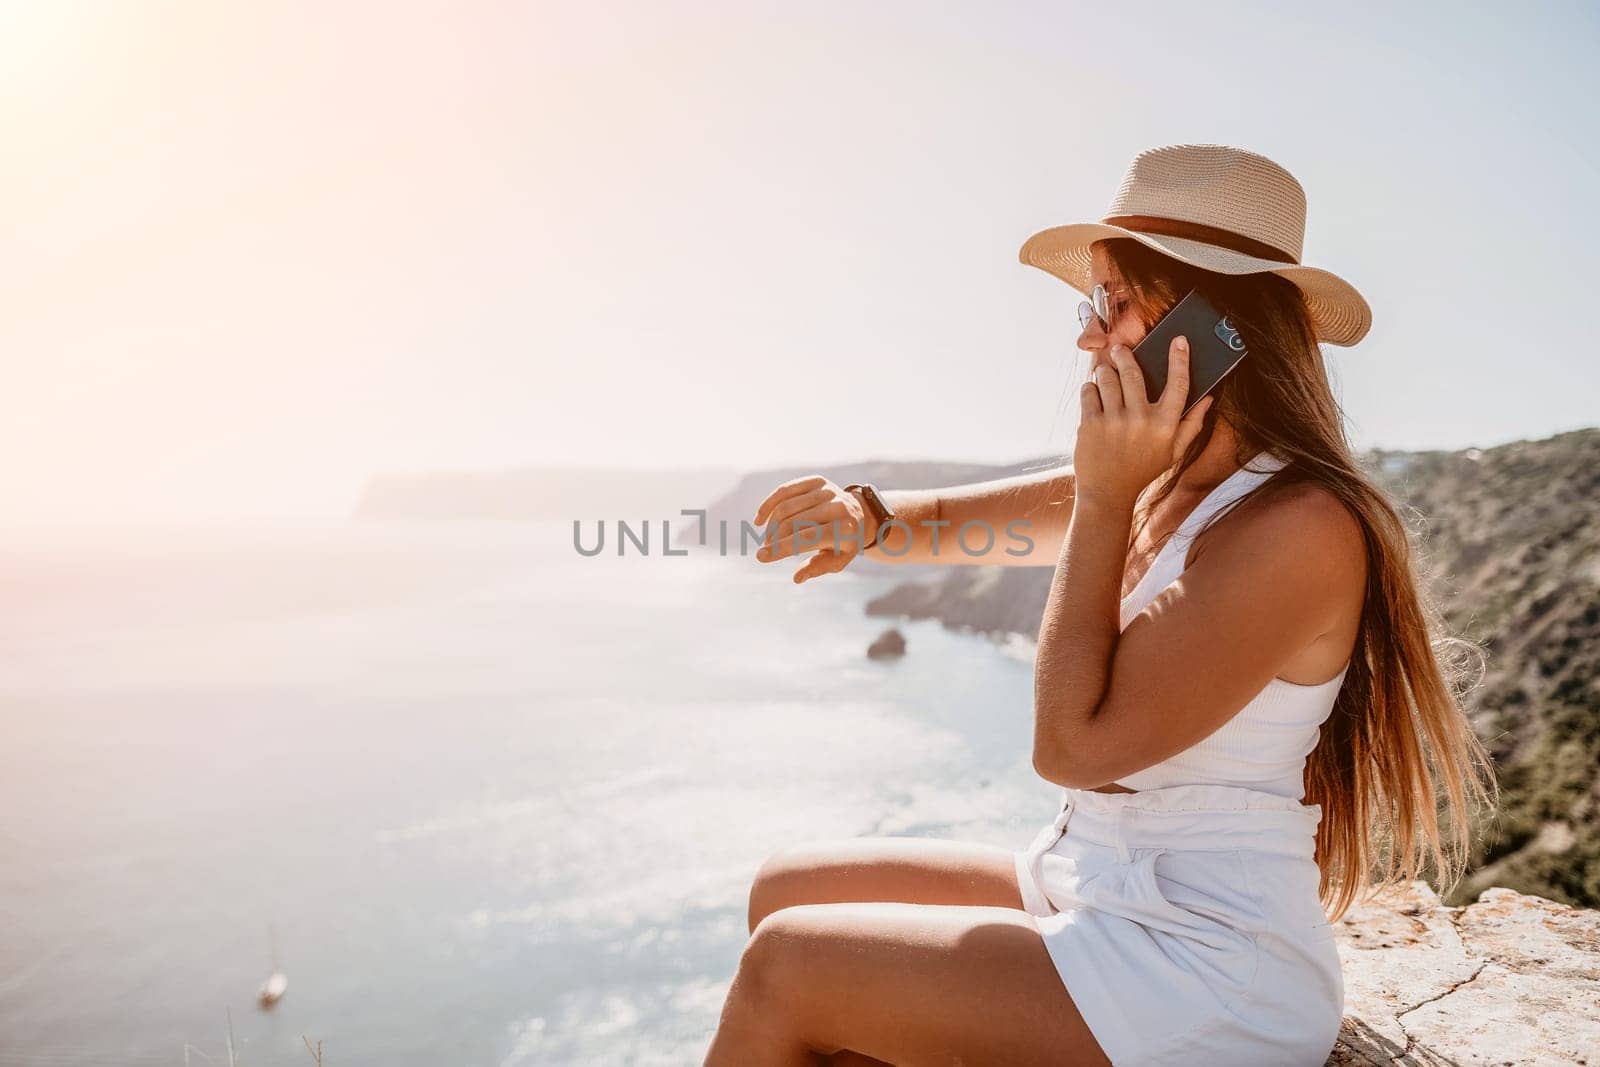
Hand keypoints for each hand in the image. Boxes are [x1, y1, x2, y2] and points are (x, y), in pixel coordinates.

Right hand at [752, 475, 872, 583]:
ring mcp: (827, 490)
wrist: (860, 515)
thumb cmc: (844, 542)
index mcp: (845, 528)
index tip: (761, 557)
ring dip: (771, 525)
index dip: (781, 548)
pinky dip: (769, 505)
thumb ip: (818, 568)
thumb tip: (796, 578)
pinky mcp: (817, 481)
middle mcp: (837, 505)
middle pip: (793, 522)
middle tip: (767, 549)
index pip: (807, 538)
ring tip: (769, 539)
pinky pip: (785, 491)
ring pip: (786, 506)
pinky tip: (760, 519)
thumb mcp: (838, 561)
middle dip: (774, 538)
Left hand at [1074, 337, 1213, 507]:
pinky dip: (1090, 388)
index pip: (1179, 384)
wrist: (1108, 493)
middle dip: (1125, 355)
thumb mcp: (1173, 452)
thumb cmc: (1142, 470)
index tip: (1179, 340)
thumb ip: (1192, 425)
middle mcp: (1141, 420)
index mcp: (1166, 425)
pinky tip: (1094, 395)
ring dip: (1104, 371)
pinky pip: (1089, 391)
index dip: (1180, 358)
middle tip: (1120, 349)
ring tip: (1104, 373)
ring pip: (1107, 377)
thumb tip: (1208, 399)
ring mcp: (1114, 421)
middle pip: (1133, 372)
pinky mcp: (1091, 424)